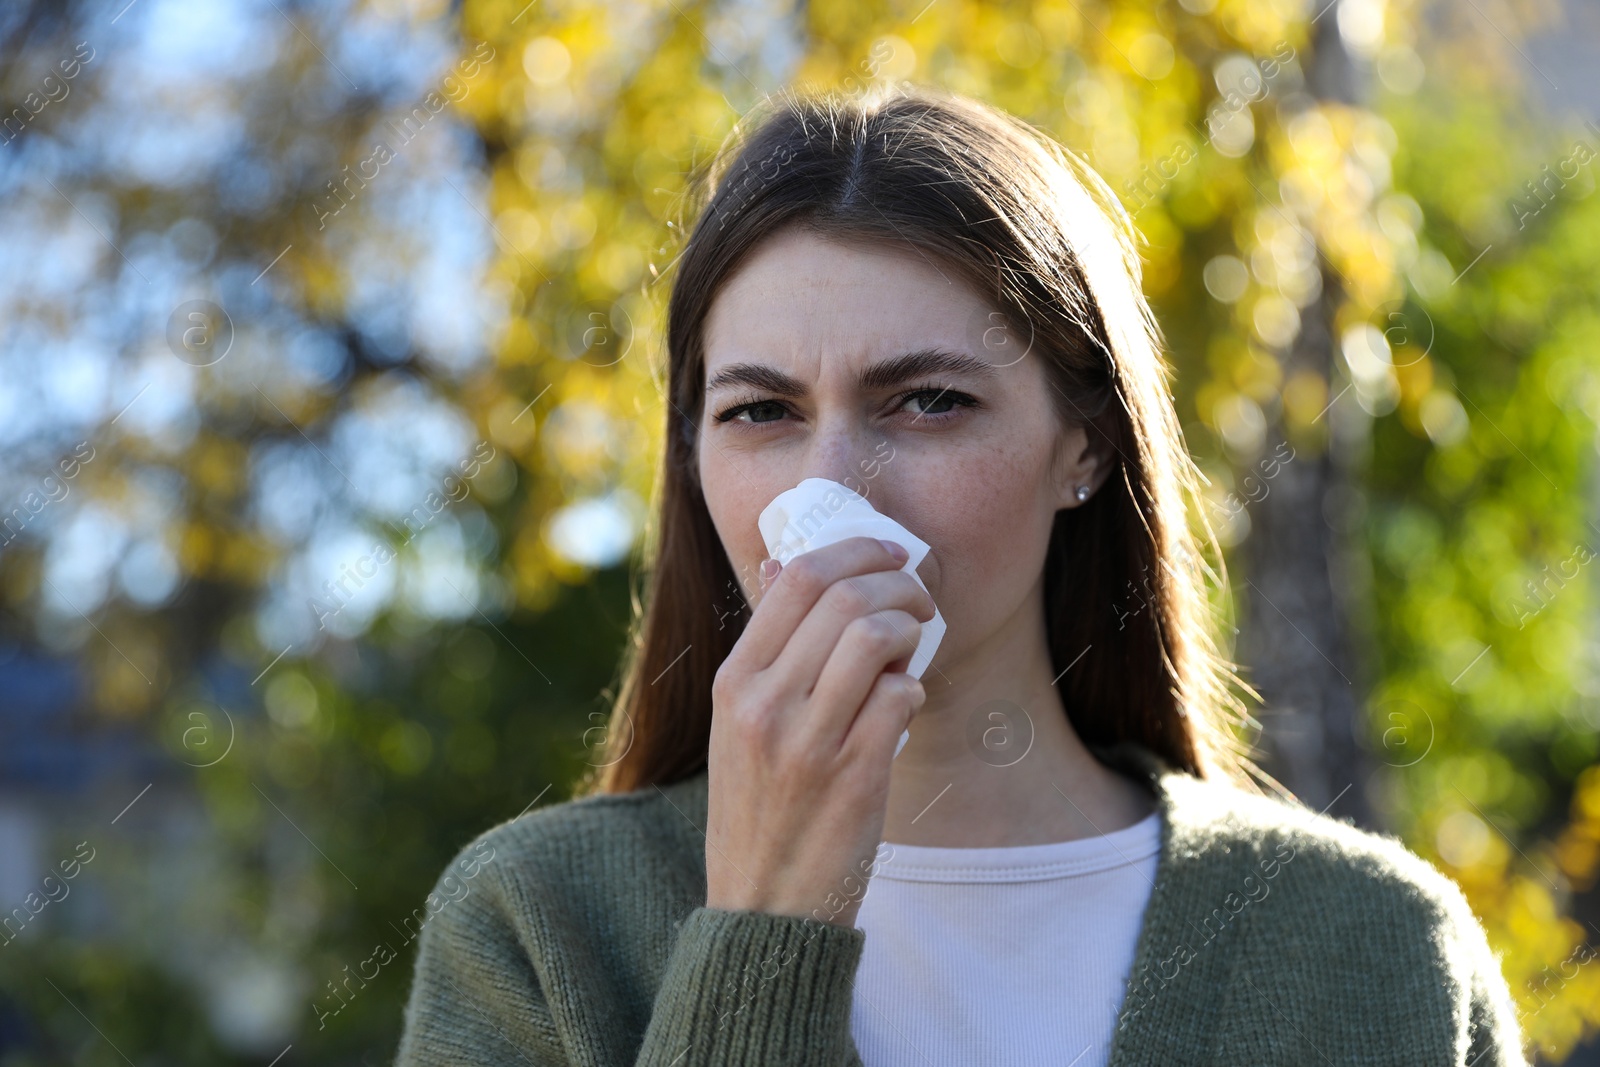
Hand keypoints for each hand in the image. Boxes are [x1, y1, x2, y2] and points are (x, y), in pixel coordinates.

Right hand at [705, 535, 935, 927]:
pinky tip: (906, 702)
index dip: (855, 549)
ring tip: (914, 645)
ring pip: (875, 638)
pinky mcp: (853, 777)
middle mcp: (763, 705)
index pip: (798, 578)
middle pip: (844, 598)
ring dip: (911, 628)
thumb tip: (785, 565)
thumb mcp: (736, 724)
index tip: (887, 552)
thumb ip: (766, 649)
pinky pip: (899, 697)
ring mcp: (807, 742)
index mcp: (734, 682)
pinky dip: (913, 688)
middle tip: (919, 596)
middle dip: (898, 582)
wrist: (763, 907)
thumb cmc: (759, 809)